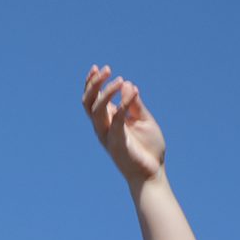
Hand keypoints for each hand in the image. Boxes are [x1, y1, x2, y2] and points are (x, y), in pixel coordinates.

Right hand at [81, 65, 165, 186]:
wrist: (151, 172)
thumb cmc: (148, 148)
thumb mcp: (143, 119)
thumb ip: (134, 103)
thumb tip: (127, 84)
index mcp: (107, 121)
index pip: (92, 99)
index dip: (91, 83)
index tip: (97, 68)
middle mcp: (102, 127)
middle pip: (88, 102)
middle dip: (93, 84)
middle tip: (105, 69)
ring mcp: (107, 135)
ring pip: (96, 109)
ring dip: (106, 92)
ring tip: (119, 80)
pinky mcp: (116, 142)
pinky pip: (116, 119)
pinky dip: (123, 104)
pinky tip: (131, 91)